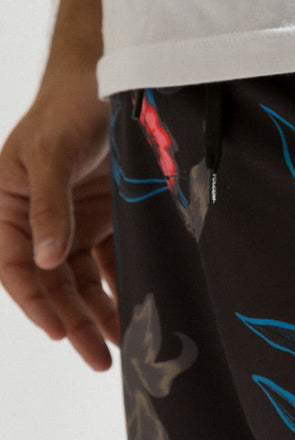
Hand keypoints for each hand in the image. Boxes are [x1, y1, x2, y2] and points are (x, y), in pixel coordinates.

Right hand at [0, 72, 118, 369]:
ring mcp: (71, 224)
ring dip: (100, 314)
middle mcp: (37, 223)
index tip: (57, 331)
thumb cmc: (66, 108)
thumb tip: (46, 260)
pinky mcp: (104, 221)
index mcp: (8, 207)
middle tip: (98, 359)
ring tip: (123, 347)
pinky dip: (121, 286)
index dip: (34, 302)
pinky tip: (136, 310)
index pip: (14, 267)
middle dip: (73, 323)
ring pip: (82, 282)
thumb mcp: (49, 155)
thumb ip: (48, 208)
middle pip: (52, 284)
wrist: (110, 80)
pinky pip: (109, 264)